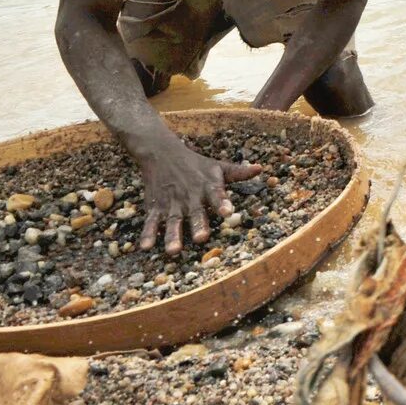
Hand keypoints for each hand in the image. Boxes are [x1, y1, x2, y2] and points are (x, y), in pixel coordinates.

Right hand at [132, 136, 261, 253]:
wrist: (162, 153)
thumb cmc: (195, 164)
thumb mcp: (217, 166)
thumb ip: (237, 172)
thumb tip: (260, 169)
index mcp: (207, 186)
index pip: (217, 194)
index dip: (222, 203)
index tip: (228, 212)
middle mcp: (190, 196)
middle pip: (195, 213)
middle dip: (198, 225)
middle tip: (201, 239)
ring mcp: (172, 203)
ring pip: (172, 222)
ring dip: (173, 236)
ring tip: (174, 251)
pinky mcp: (156, 207)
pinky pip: (151, 222)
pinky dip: (147, 233)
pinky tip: (145, 247)